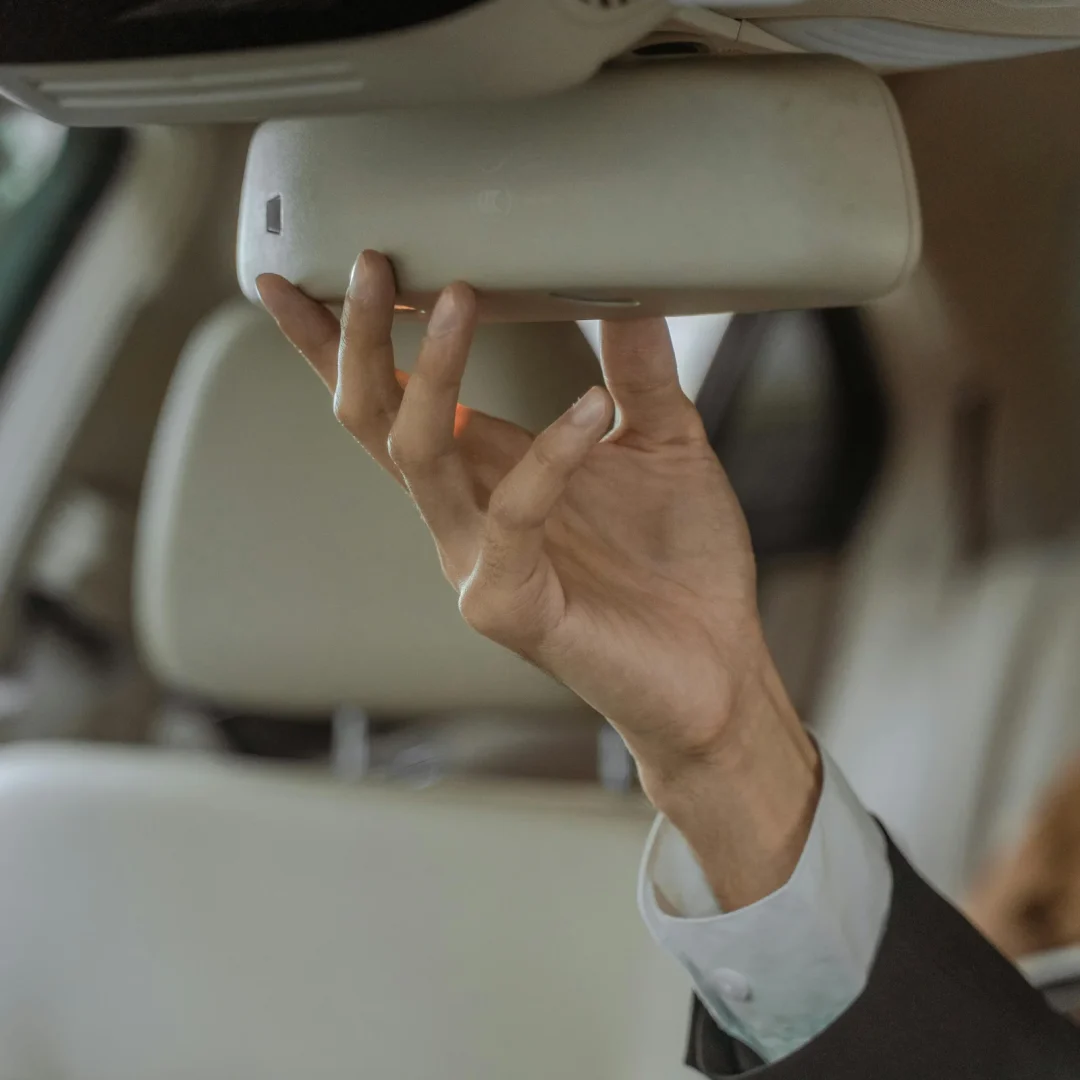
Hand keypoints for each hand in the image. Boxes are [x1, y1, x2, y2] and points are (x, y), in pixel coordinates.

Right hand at [259, 251, 818, 906]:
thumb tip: (631, 284)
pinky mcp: (510, 605)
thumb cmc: (678, 564)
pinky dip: (553, 454)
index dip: (336, 345)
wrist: (716, 666)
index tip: (291, 280)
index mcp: (486, 474)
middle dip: (357, 339)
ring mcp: (477, 562)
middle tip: (370, 261)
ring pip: (417, 455)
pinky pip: (514, 514)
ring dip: (430, 373)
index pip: (394, 401)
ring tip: (458, 298)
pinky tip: (594, 409)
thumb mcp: (663, 443)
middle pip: (375, 419)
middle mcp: (465, 514)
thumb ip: (639, 371)